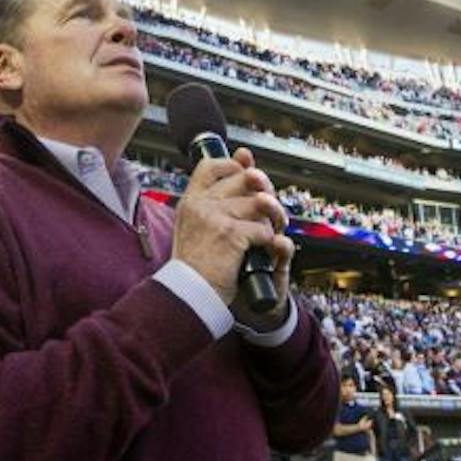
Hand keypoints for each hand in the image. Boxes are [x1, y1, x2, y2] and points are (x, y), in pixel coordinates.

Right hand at [171, 148, 287, 305]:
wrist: (189, 295)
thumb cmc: (196, 267)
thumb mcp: (197, 227)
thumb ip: (215, 202)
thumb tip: (242, 165)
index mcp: (191, 201)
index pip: (212, 166)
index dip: (235, 166)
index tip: (248, 174)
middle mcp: (201, 204)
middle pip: (244, 179)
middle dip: (265, 193)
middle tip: (267, 212)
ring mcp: (215, 217)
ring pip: (259, 204)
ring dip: (270, 221)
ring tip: (267, 235)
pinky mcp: (231, 234)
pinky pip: (262, 229)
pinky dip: (268, 242)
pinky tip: (261, 251)